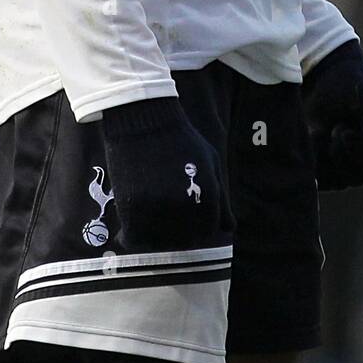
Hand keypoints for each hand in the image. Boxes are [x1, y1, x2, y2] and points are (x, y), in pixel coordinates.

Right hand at [102, 97, 228, 248]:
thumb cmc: (181, 141)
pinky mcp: (132, 207)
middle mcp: (185, 205)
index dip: (199, 226)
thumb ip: (221, 199)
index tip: (187, 217)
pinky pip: (133, 239)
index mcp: (208, 194)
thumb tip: (230, 229)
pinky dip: (133, 235)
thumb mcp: (210, 163)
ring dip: (155, 235)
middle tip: (166, 216)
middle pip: (184, 240)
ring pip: (158, 242)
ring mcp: (157, 208)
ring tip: (150, 218)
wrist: (145, 120)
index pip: (208, 230)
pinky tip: (134, 224)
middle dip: (178, 231)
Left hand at [302, 41, 362, 189]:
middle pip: (360, 176)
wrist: (321, 74)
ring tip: (320, 131)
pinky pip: (324, 180)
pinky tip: (312, 139)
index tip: (344, 129)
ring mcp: (351, 161)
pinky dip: (314, 164)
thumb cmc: (349, 82)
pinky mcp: (330, 165)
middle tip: (333, 127)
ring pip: (340, 181)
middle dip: (341, 153)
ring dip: (326, 159)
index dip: (362, 152)